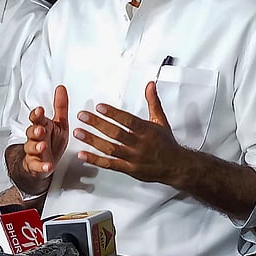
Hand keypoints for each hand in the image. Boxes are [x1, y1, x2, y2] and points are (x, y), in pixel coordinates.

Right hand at [22, 85, 69, 177]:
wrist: (44, 163)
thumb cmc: (52, 141)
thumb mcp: (59, 123)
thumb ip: (60, 107)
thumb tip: (61, 88)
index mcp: (43, 126)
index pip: (37, 118)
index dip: (37, 115)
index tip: (40, 110)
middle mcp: (36, 138)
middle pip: (32, 132)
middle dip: (35, 130)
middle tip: (40, 129)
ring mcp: (35, 152)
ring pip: (32, 148)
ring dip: (37, 147)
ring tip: (42, 146)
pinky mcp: (36, 166)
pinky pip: (38, 167)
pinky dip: (42, 167)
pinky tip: (47, 166)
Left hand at [74, 81, 189, 184]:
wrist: (176, 166)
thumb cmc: (167, 143)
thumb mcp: (160, 120)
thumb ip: (153, 102)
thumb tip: (150, 85)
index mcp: (146, 131)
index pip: (128, 120)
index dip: (113, 114)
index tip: (100, 107)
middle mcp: (139, 144)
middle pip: (116, 133)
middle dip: (97, 124)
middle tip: (83, 116)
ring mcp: (133, 158)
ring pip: (110, 148)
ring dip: (92, 140)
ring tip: (79, 132)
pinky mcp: (129, 169)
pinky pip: (110, 164)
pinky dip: (96, 160)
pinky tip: (83, 154)